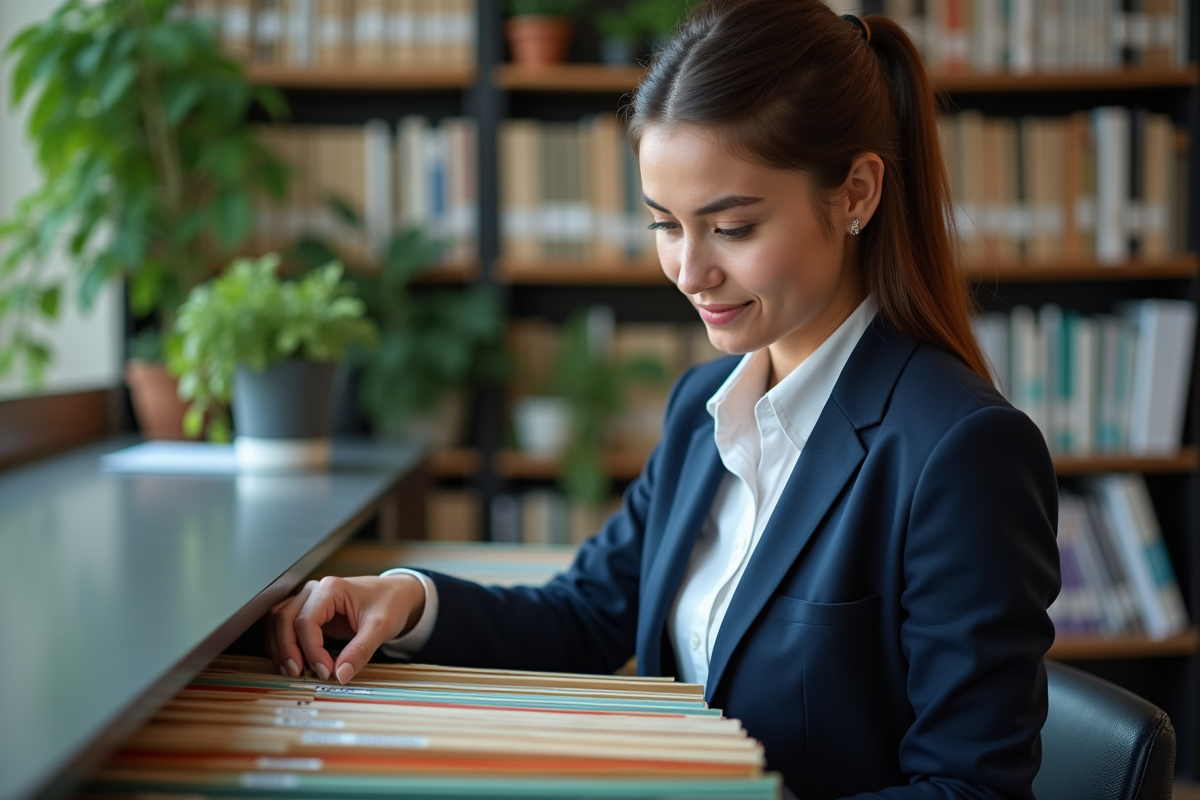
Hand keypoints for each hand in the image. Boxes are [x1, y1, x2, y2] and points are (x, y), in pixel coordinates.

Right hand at [266, 574, 424, 684]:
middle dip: (287, 649)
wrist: (397, 594)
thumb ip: (360, 651)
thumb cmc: (390, 603)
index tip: (324, 671)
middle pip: (284, 619)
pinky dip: (284, 643)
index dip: (311, 650)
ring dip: (280, 646)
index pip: (306, 621)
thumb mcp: (381, 627)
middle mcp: (315, 591)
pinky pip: (286, 625)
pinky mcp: (310, 611)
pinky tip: (294, 661)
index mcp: (331, 589)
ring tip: (293, 670)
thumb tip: (340, 675)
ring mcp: (310, 599)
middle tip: (298, 674)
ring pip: (279, 620)